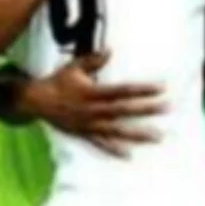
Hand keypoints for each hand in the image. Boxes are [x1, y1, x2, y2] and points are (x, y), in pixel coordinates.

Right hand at [17, 51, 165, 157]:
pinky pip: (100, 144)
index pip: (123, 90)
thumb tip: (111, 50)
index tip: (162, 88)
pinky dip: (114, 150)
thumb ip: (93, 59)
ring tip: (158, 136)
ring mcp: (89, 125)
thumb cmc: (57, 82)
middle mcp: (93, 110)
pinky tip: (129, 155)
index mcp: (92, 92)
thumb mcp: (74, 67)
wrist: (35, 101)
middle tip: (168, 108)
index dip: (143, 89)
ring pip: (117, 130)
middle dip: (148, 110)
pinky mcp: (83, 134)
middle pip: (125, 111)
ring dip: (139, 134)